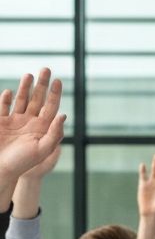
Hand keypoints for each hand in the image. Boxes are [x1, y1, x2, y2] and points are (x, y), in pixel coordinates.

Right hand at [0, 69, 64, 185]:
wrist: (1, 169)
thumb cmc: (23, 163)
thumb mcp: (43, 149)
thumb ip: (54, 133)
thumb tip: (63, 115)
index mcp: (43, 129)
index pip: (51, 107)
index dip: (55, 94)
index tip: (58, 80)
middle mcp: (30, 122)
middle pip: (38, 99)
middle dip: (42, 84)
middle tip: (46, 68)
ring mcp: (14, 121)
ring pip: (21, 100)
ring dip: (25, 87)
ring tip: (29, 75)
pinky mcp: (0, 122)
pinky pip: (3, 107)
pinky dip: (5, 99)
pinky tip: (9, 92)